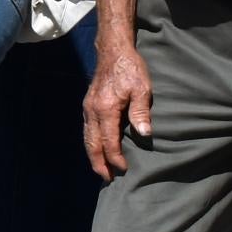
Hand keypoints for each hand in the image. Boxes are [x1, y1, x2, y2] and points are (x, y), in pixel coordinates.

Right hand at [83, 40, 153, 179]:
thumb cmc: (130, 69)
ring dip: (92, 156)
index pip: (109, 141)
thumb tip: (144, 134)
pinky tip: (97, 149)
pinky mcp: (88, 106)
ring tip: (100, 169)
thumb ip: (140, 112)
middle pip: (91, 144)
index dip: (115, 157)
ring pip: (87, 138)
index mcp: (106, 109)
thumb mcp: (141, 88)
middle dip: (98, 163)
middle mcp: (92, 111)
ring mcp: (88, 109)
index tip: (123, 169)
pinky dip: (91, 144)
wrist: (112, 52)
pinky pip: (87, 130)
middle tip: (106, 178)